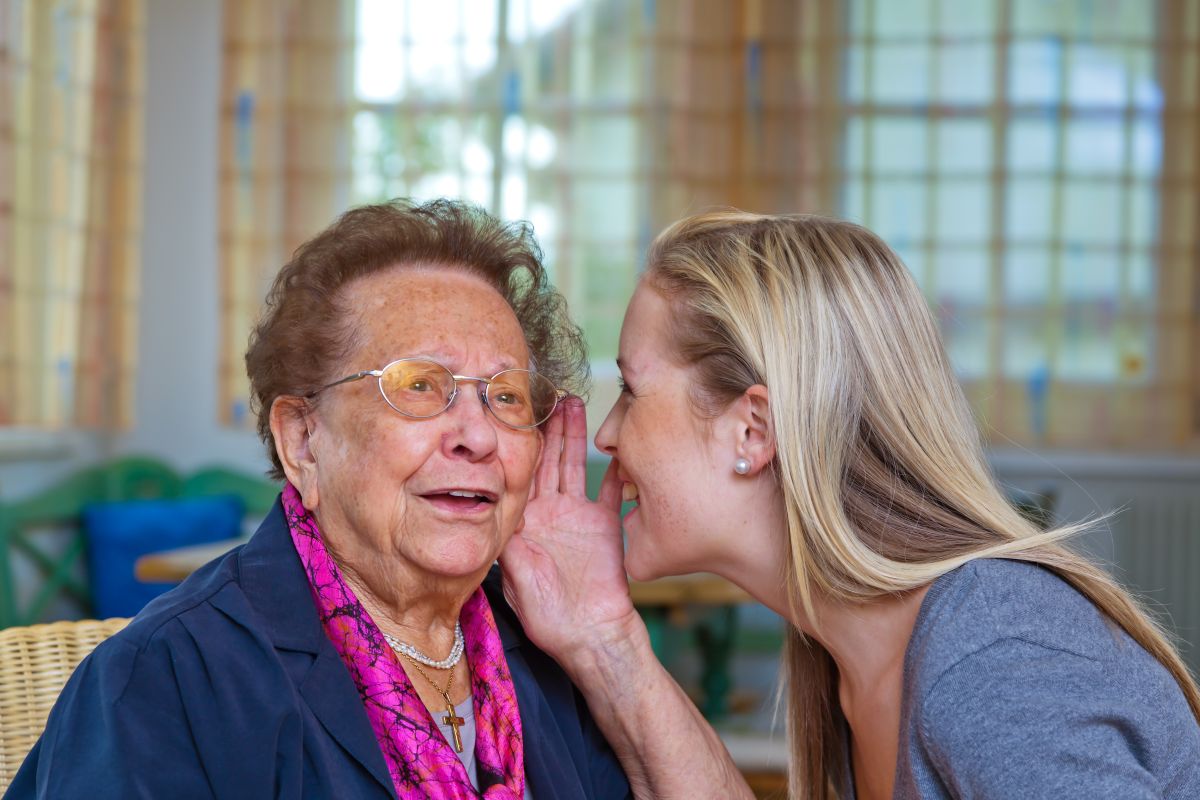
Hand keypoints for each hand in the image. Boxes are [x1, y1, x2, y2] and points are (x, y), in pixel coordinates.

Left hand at [500, 397, 642, 665]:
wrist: (590, 638)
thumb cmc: (549, 618)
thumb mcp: (518, 580)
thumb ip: (512, 547)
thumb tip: (501, 517)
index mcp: (524, 523)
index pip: (517, 475)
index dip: (516, 446)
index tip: (513, 415)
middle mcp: (549, 513)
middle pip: (547, 461)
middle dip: (548, 428)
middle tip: (549, 395)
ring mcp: (578, 516)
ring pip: (574, 466)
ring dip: (575, 435)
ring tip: (575, 403)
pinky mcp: (605, 525)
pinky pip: (612, 490)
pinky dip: (615, 468)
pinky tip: (615, 444)